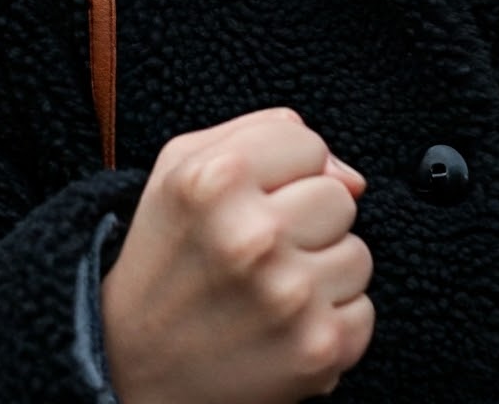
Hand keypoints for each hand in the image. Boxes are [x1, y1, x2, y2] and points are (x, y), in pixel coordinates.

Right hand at [101, 108, 372, 403]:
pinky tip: (285, 325)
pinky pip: (363, 312)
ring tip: (272, 288)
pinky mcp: (317, 349)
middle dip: (307, 219)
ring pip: (358, 254)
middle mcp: (254, 234)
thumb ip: (261, 132)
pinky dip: (331, 320)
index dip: (285, 170)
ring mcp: (289, 296)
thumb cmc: (165, 256)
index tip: (254, 199)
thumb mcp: (181, 167)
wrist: (135, 366)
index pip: (308, 143)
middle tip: (260, 249)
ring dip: (322, 271)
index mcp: (216, 178)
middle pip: (340, 198)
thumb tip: (350, 175)